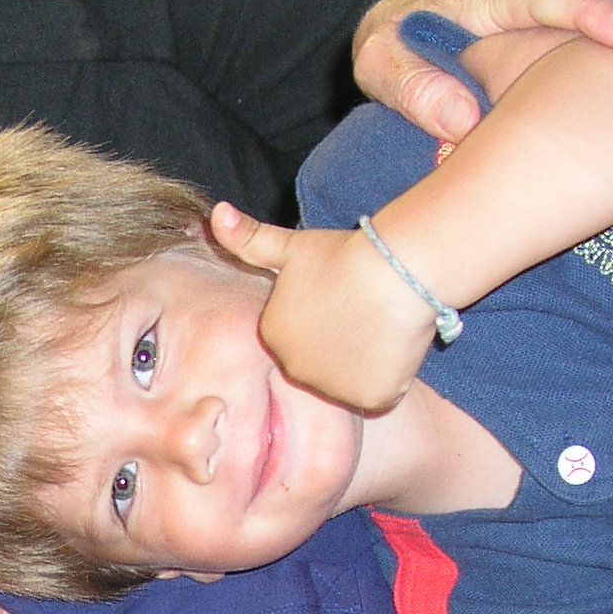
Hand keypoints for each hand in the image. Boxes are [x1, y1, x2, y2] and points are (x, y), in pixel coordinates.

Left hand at [208, 202, 435, 414]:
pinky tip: (395, 347)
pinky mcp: (368, 399)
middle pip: (323, 366)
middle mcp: (295, 368)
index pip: (301, 338)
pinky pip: (380, 395)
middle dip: (343, 346)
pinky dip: (390, 377)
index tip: (343, 299)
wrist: (391, 272)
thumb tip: (217, 214)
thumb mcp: (291, 245)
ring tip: (380, 327)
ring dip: (366, 365)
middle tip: (364, 312)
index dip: (328, 318)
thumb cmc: (343, 256)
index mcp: (274, 335)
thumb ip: (249, 239)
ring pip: (351, 383)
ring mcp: (331, 388)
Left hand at [353, 0, 612, 140]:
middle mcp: (526, 24)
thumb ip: (413, 85)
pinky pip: (569, 99)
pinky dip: (587, 123)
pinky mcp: (540, 89)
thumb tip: (462, 120)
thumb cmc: (389, 48)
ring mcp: (538, 55)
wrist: (393, 54)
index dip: (590, 13)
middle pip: (587, 30)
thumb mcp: (382, 61)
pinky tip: (603, 158)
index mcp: (491, 3)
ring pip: (585, 68)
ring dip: (610, 94)